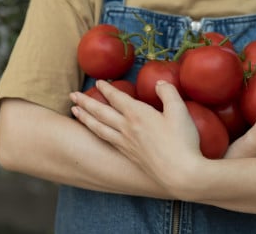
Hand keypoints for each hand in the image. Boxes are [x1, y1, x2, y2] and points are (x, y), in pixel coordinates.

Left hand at [70, 80, 204, 189]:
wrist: (180, 173)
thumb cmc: (182, 141)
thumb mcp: (179, 110)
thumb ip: (168, 93)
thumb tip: (160, 83)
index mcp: (138, 114)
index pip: (117, 98)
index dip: (107, 89)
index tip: (98, 82)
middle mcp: (127, 128)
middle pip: (101, 112)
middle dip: (86, 102)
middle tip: (73, 95)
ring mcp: (126, 143)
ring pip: (99, 128)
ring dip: (85, 118)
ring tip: (74, 111)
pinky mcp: (129, 155)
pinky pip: (107, 140)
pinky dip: (97, 133)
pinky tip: (96, 132)